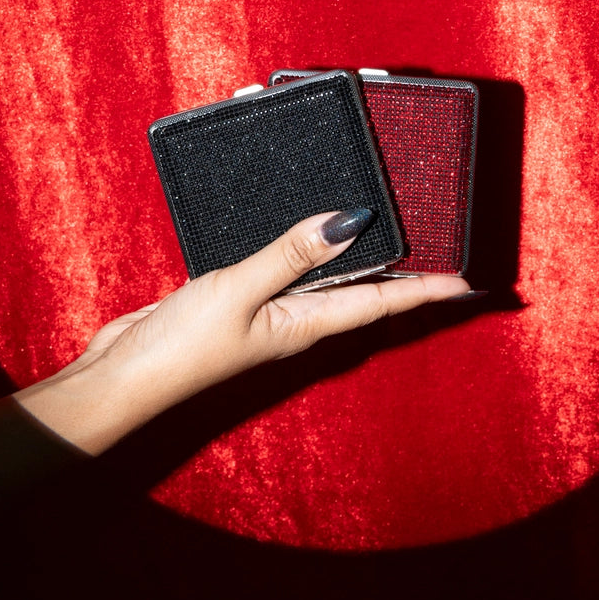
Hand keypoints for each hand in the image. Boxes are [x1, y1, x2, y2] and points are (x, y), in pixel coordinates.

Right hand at [13, 209, 475, 452]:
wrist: (123, 379)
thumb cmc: (180, 349)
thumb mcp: (238, 292)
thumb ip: (290, 254)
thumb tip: (352, 220)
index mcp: (307, 324)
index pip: (386, 304)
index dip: (432, 291)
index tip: (475, 281)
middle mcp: (298, 319)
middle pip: (368, 295)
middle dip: (410, 277)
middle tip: (449, 253)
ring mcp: (270, 312)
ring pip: (332, 281)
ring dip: (366, 261)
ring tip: (400, 238)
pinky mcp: (241, 298)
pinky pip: (293, 269)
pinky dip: (312, 249)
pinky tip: (312, 233)